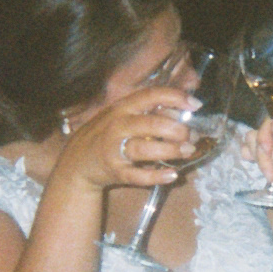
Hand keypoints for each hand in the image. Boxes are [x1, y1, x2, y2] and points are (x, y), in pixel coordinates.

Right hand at [54, 86, 199, 191]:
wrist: (77, 162)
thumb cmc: (107, 134)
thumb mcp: (123, 116)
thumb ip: (150, 112)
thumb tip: (184, 110)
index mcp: (123, 107)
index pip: (150, 96)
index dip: (175, 97)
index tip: (196, 104)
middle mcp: (118, 125)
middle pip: (150, 124)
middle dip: (176, 129)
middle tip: (192, 135)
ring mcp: (114, 149)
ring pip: (144, 149)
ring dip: (170, 150)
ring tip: (188, 151)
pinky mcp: (114, 171)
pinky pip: (137, 175)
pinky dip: (156, 176)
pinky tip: (173, 175)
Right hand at [254, 112, 272, 231]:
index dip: (266, 132)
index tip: (267, 150)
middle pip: (263, 129)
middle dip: (262, 150)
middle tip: (270, 170)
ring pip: (255, 139)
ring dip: (258, 156)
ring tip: (270, 174)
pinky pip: (253, 150)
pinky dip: (252, 158)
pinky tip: (262, 170)